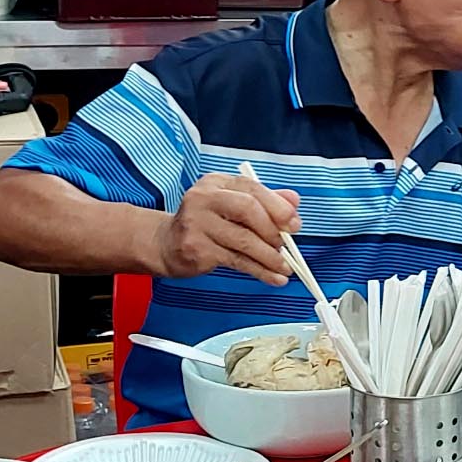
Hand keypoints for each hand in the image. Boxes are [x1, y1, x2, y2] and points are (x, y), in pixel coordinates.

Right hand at [156, 172, 298, 284]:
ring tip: (284, 268)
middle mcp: (204, 198)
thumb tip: (294, 201)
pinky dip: (259, 271)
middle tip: (286, 246)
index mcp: (217, 183)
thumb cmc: (206, 224)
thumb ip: (264, 201)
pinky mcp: (196, 248)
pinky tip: (273, 278)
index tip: (294, 224)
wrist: (166, 244)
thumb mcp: (233, 206)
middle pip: (247, 209)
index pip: (252, 188)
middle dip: (273, 230)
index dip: (278, 206)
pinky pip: (236, 260)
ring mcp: (197, 223)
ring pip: (244, 240)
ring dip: (270, 257)